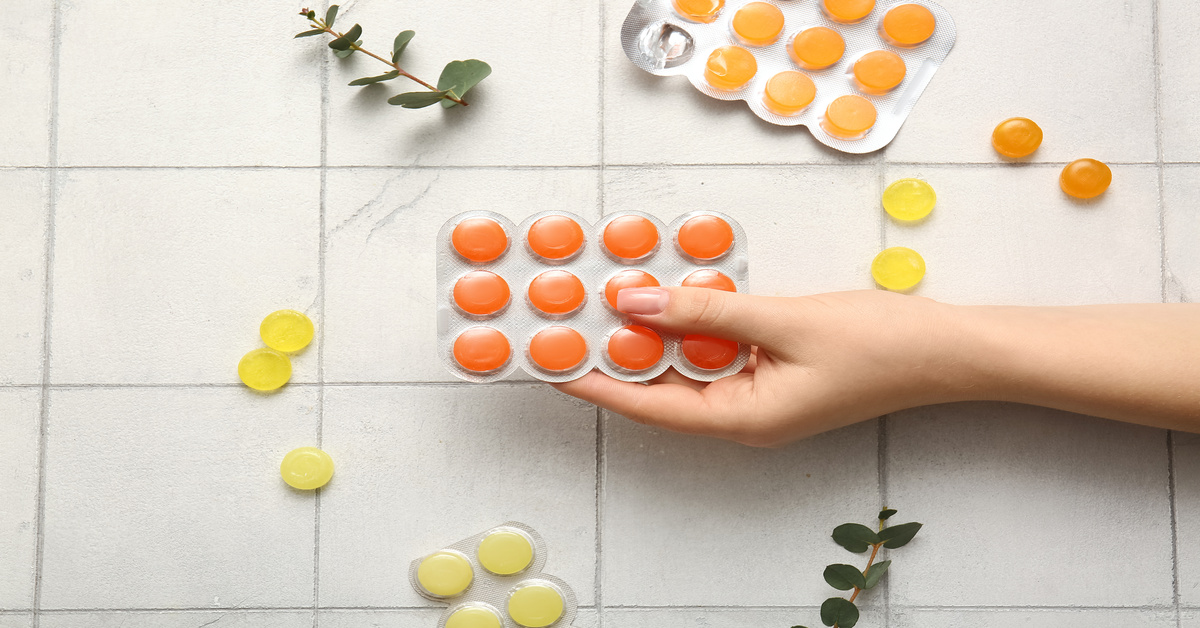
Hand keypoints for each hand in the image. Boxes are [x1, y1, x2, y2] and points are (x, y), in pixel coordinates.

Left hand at [553, 287, 968, 446]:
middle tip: (568, 321)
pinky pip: (717, 358)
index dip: (594, 382)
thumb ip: (705, 311)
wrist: (951, 352)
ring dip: (652, 339)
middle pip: (662, 390)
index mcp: (743, 421)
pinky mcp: (775, 378)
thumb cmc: (877, 343)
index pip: (648, 406)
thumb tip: (633, 301)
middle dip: (616, 355)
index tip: (548, 362)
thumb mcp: (782, 320)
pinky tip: (671, 301)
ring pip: (688, 371)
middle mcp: (744, 419)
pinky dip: (691, 332)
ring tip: (604, 305)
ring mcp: (760, 401)